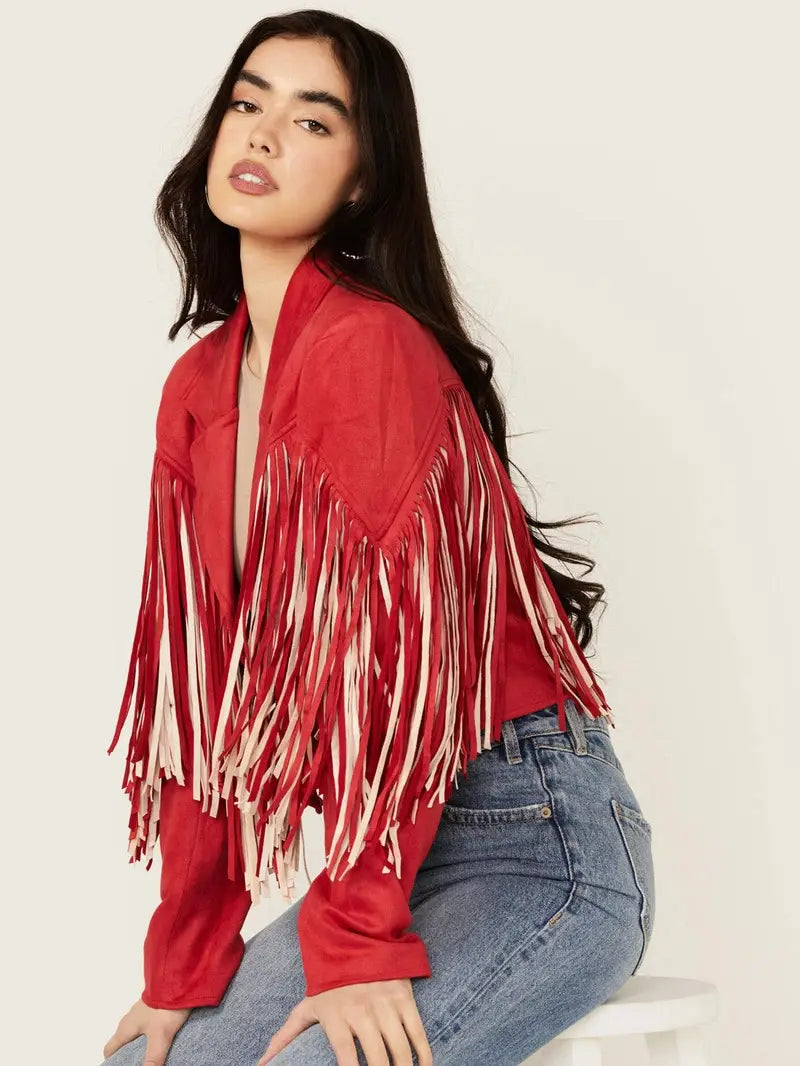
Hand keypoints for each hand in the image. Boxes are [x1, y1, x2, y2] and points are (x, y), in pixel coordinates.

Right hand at [102, 997, 190, 1063]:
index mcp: (125, 1028)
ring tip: (150, 1053)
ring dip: (139, 1044)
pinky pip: (146, 1024)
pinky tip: (161, 1038)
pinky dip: (149, 1034)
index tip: (121, 1065)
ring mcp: (141, 1012)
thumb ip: (153, 1058)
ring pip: (134, 1033)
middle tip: (138, 1062)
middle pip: (122, 1042)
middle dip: (127, 1054)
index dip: (112, 1061)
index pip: (109, 1049)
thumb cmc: (165, 1007)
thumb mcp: (160, 1037)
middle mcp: (129, 1019)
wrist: (178, 980)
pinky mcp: (153, 1007)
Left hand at [257, 978, 432, 1065]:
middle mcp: (361, 1009)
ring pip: (400, 1048)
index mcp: (335, 1014)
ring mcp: (385, 1003)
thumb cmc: (329, 980)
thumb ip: (286, 1036)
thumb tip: (261, 1063)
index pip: (346, 1055)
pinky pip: (417, 1032)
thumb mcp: (307, 1006)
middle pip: (377, 1057)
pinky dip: (423, 1055)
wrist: (355, 937)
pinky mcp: (403, 996)